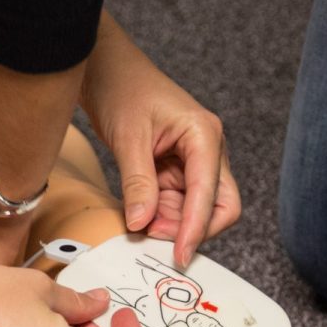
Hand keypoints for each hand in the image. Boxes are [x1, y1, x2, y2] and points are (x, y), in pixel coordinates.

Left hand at [82, 28, 240, 267]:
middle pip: (219, 207)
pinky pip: (176, 203)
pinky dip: (160, 215)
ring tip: (139, 222)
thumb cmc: (122, 90)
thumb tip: (142, 224)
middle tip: (153, 236)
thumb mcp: (128, 138)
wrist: (106, 69)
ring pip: (196, 209)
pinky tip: (139, 214)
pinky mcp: (175, 170)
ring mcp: (193, 162)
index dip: (197, 229)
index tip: (180, 257)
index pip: (212, 195)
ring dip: (172, 224)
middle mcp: (207, 150)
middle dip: (192, 229)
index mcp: (204, 136)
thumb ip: (138, 183)